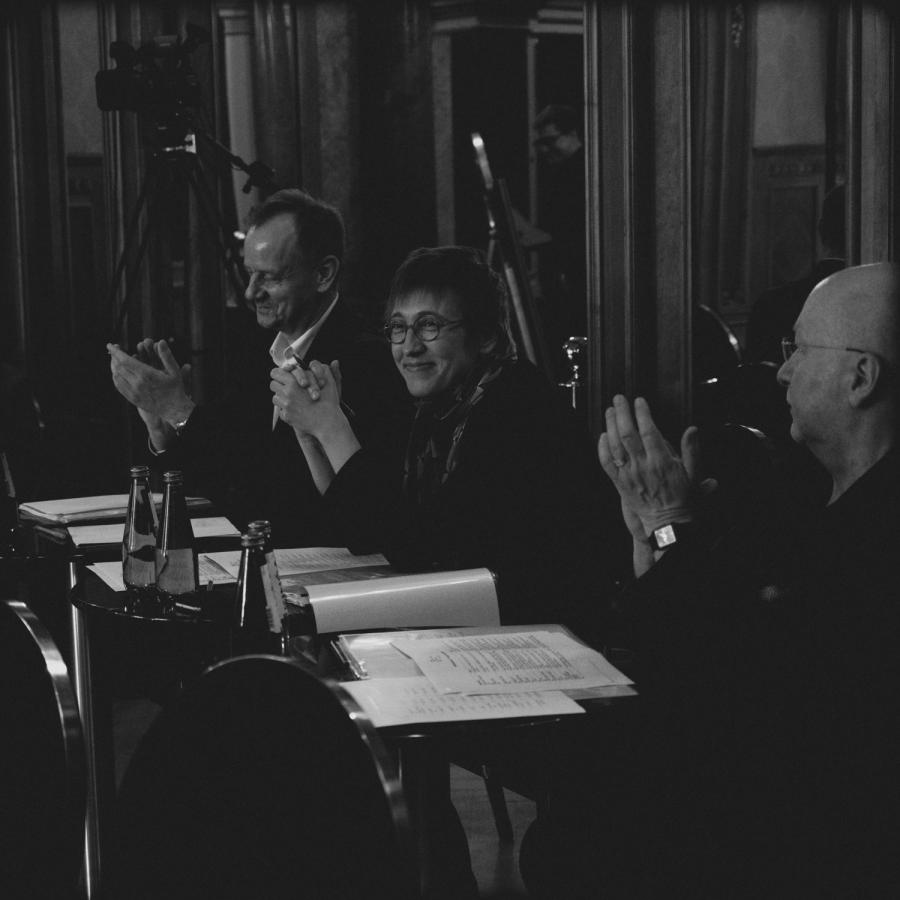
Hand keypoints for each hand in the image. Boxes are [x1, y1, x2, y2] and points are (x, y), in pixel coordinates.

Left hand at [107, 339, 193, 425]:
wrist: (174, 409)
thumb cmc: (175, 389)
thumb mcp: (174, 371)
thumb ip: (167, 356)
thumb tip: (161, 342)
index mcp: (147, 375)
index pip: (125, 360)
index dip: (116, 351)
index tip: (111, 345)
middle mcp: (137, 384)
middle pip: (118, 367)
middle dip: (114, 357)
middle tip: (114, 350)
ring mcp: (133, 392)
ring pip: (116, 376)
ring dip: (113, 366)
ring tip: (114, 359)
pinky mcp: (132, 399)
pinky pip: (119, 386)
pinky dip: (116, 377)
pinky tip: (117, 372)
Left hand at [270, 359, 343, 437]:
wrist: (327, 423)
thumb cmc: (329, 402)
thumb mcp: (328, 382)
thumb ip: (320, 369)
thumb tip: (317, 363)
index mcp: (294, 382)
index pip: (275, 373)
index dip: (279, 374)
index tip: (284, 376)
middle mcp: (287, 394)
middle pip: (273, 385)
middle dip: (279, 385)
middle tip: (287, 387)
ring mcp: (285, 406)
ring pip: (275, 398)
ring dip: (281, 397)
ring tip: (292, 399)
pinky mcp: (286, 417)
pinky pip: (280, 410)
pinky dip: (286, 409)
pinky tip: (296, 409)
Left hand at [598, 395, 707, 536]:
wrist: (668, 524)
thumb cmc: (682, 500)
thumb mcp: (694, 474)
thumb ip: (692, 451)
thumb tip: (692, 430)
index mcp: (661, 462)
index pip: (648, 430)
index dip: (642, 413)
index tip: (639, 401)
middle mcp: (642, 466)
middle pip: (627, 433)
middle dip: (621, 413)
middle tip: (618, 399)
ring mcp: (628, 475)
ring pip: (614, 445)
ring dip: (610, 425)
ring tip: (609, 411)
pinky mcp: (619, 483)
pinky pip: (606, 463)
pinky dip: (602, 448)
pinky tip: (602, 436)